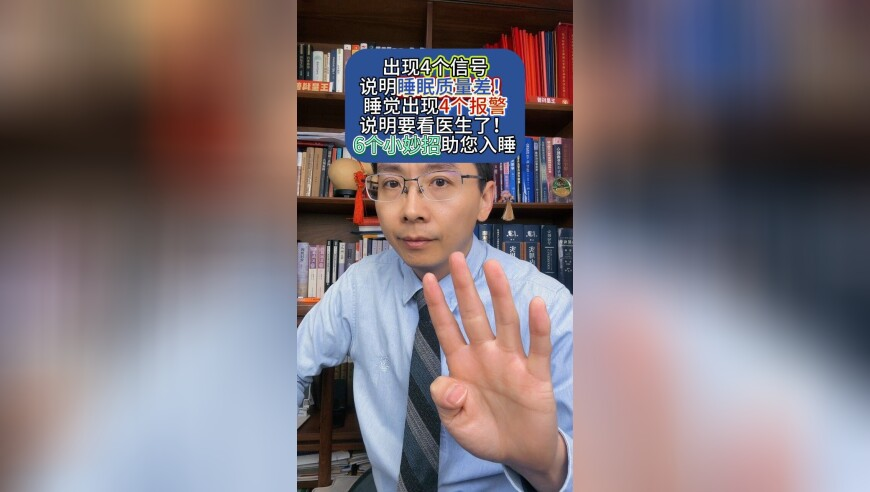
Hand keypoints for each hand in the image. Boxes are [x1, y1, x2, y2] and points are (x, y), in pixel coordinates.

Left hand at [422, 252, 566, 490]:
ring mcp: (512, 362)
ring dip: (500, 295)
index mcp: (463, 365)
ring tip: (493, 269)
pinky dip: (538, 327)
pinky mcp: (536, 375)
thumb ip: (446, 403)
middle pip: (474, 315)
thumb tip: (450, 384)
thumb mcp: (456, 424)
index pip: (447, 328)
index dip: (437, 304)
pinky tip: (535, 305)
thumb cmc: (485, 434)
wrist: (520, 454)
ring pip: (505, 322)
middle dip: (464, 287)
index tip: (426, 278)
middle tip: (457, 257)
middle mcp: (487, 356)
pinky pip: (537, 347)